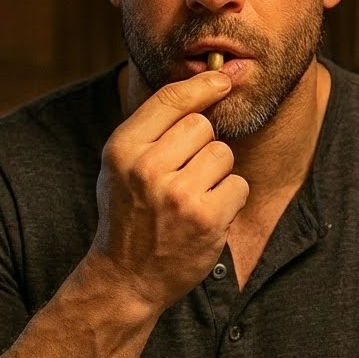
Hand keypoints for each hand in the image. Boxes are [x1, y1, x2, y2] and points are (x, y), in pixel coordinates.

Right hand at [92, 70, 248, 311]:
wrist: (126, 277)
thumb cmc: (127, 214)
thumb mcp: (120, 165)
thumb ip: (152, 127)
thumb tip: (207, 82)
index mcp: (122, 149)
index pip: (171, 99)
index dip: (202, 86)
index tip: (222, 80)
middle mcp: (147, 168)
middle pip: (202, 126)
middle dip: (202, 146)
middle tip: (184, 175)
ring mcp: (178, 195)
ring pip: (223, 155)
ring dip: (217, 174)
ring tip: (192, 197)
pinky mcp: (206, 218)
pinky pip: (238, 185)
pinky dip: (229, 200)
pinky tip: (206, 215)